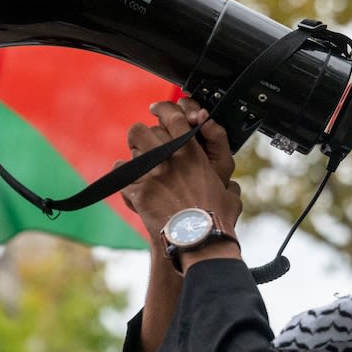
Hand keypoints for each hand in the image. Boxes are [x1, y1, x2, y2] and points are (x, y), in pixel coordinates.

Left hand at [119, 100, 241, 240]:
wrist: (197, 241)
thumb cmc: (216, 220)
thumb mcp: (230, 196)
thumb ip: (227, 185)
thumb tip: (230, 187)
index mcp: (192, 152)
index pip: (172, 117)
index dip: (162, 110)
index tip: (157, 110)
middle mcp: (169, 158)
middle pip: (142, 130)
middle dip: (142, 136)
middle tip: (146, 144)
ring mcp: (151, 173)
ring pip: (131, 147)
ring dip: (134, 153)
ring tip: (139, 164)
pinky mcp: (138, 190)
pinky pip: (121, 172)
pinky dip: (125, 178)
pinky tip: (132, 186)